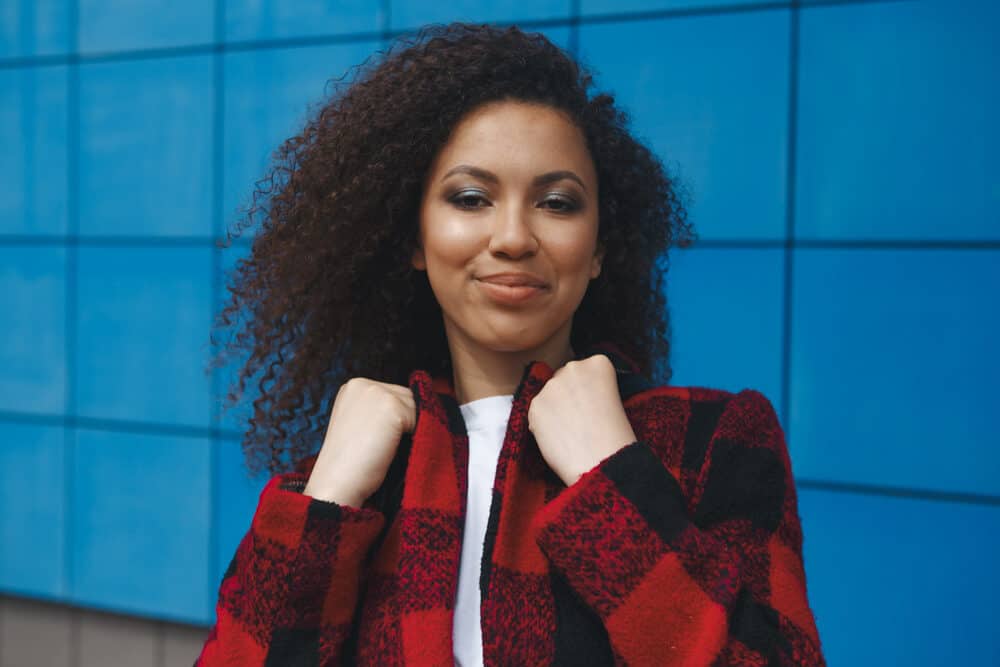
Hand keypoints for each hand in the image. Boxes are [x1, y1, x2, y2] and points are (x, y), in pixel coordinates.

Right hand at [303, 378, 415, 506]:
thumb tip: (415, 407)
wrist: (337, 482)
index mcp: (353, 387)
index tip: (381, 438)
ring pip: (415, 406)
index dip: (396, 417)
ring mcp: (377, 392)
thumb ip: (378, 411)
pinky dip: (413, 435)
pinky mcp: (392, 406)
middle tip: (387, 445)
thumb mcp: (360, 424)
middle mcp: (363, 383)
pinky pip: (419, 418)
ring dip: (411, 427)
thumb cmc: (349, 462)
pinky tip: (391, 448)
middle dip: (406, 419)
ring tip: (388, 447)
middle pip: (406, 396)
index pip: (393, 393)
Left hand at [527, 354, 637, 486]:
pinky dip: (543, 425)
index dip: (590, 392)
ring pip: (549, 396)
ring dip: (554, 410)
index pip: (587, 370)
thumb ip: (591, 388)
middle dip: (568, 395)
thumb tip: (569, 395)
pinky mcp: (534, 406)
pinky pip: (536, 413)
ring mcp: (551, 386)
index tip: (596, 406)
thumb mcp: (613, 400)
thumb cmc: (615, 439)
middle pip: (564, 378)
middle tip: (580, 421)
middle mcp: (573, 367)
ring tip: (570, 433)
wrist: (602, 464)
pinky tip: (558, 439)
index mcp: (599, 363)